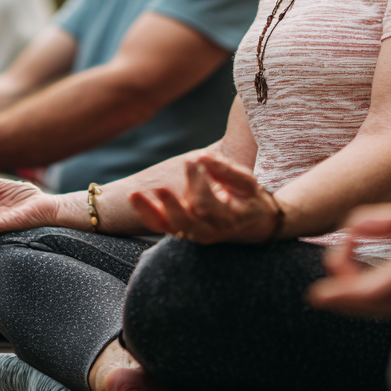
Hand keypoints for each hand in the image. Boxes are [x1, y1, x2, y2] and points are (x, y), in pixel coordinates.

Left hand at [129, 151, 282, 243]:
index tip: (192, 159)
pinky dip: (148, 213)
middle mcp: (208, 231)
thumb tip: (200, 156)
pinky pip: (161, 226)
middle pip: (185, 222)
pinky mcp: (184, 230)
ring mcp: (194, 234)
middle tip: (160, 187)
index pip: (205, 203)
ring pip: (169, 227)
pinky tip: (135, 198)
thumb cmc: (250, 198)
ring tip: (134, 194)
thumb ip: (224, 169)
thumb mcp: (246, 182)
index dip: (197, 182)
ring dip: (150, 211)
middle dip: (171, 204)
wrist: (256, 225)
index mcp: (227, 219)